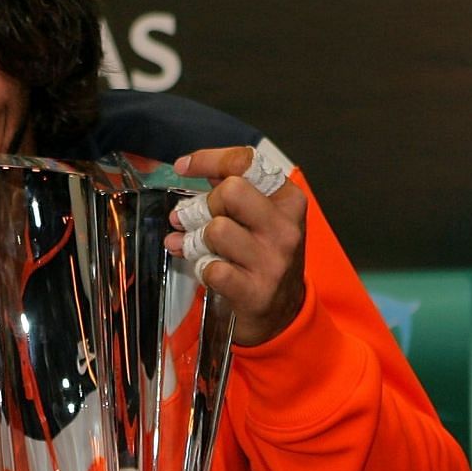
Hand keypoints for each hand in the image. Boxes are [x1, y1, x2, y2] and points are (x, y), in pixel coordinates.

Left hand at [167, 146, 306, 346]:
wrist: (282, 311)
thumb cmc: (264, 257)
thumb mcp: (262, 217)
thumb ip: (233, 191)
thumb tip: (194, 167)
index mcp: (288, 200)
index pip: (247, 163)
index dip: (208, 159)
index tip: (184, 167)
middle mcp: (285, 227)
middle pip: (231, 192)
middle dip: (205, 205)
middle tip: (198, 221)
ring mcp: (272, 261)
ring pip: (217, 230)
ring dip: (196, 239)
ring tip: (196, 247)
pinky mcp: (256, 291)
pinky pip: (212, 268)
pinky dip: (201, 267)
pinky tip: (206, 269)